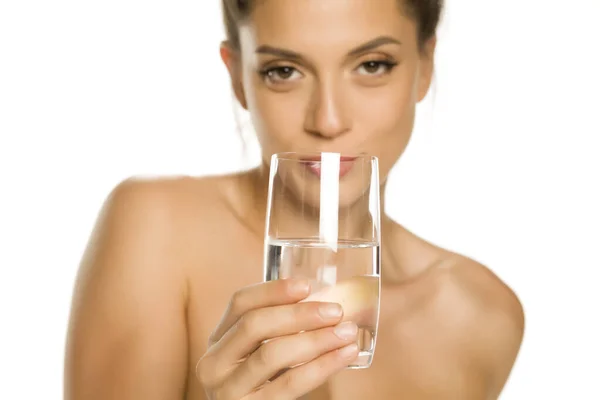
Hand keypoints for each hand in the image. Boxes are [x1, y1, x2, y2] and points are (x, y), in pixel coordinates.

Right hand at [195, 278, 358, 399]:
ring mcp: (228, 390)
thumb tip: (323, 302)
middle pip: (254, 325)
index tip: (307, 285)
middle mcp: (214, 363)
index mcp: (217, 340)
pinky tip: (344, 355)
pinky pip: (290, 383)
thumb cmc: (261, 384)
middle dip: (299, 314)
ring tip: (347, 332)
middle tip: (335, 311)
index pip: (239, 303)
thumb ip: (275, 330)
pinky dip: (322, 366)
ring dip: (316, 339)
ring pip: (272, 354)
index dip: (273, 290)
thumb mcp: (255, 354)